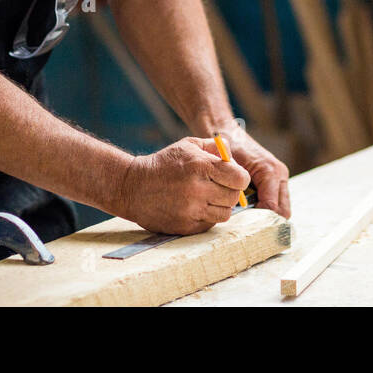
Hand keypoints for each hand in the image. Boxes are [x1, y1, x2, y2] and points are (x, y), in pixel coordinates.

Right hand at [115, 137, 249, 234]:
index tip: (234, 177)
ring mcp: (191, 210)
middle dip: (230, 191)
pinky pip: (210, 224)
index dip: (240, 177)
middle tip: (220, 187)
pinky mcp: (185, 227)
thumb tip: (234, 157)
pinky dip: (207, 216)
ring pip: (225, 214)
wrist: (132, 187)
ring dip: (220, 206)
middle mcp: (197, 189)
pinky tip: (195, 207)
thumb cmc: (164, 164)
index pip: (240, 178)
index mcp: (200, 166)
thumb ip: (214, 147)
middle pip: (234, 197)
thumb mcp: (187, 146)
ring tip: (208, 197)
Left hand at [226, 127, 291, 217]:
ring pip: (282, 209)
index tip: (244, 225)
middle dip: (266, 220)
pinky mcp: (276, 180)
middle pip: (283, 212)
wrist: (225, 132)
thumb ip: (240, 190)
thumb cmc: (226, 148)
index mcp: (271, 172)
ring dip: (267, 215)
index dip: (259, 219)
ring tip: (248, 219)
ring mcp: (280, 177)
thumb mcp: (231, 170)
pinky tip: (249, 210)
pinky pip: (276, 202)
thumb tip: (243, 214)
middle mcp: (280, 174)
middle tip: (247, 226)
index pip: (272, 207)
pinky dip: (265, 209)